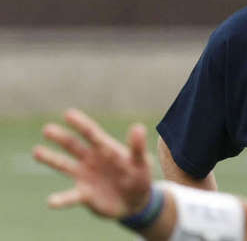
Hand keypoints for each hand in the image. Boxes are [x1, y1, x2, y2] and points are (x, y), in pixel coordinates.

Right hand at [33, 109, 152, 218]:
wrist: (136, 200)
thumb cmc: (139, 175)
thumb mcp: (141, 161)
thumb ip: (137, 146)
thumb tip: (138, 127)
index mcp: (105, 148)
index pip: (91, 133)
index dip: (80, 123)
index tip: (68, 114)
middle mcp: (91, 159)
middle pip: (73, 145)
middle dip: (61, 137)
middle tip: (47, 129)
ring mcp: (85, 176)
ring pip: (64, 165)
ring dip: (51, 159)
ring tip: (36, 151)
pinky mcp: (84, 194)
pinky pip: (70, 197)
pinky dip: (61, 199)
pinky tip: (51, 202)